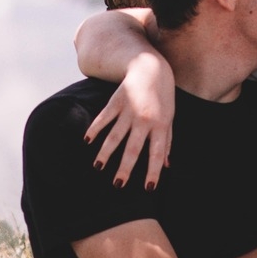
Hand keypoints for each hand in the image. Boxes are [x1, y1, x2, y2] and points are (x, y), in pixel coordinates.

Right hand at [85, 52, 173, 188]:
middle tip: (118, 185)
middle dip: (125, 168)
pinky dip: (94, 129)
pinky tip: (87, 141)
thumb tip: (166, 166)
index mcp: (160, 125)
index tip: (148, 189)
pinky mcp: (115, 102)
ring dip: (105, 152)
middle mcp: (144, 120)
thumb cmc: (163, 97)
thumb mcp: (169, 119)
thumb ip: (166, 142)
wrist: (151, 68)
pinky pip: (103, 118)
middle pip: (133, 148)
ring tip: (98, 167)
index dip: (153, 171)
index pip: (157, 153)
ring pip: (115, 135)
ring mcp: (129, 110)